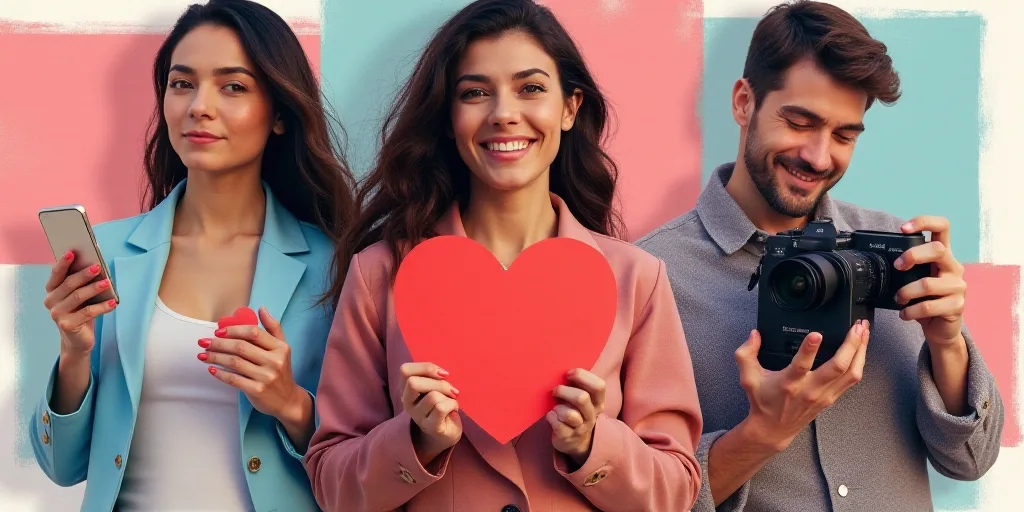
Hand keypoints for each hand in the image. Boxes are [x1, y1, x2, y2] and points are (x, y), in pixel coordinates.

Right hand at [43, 250, 116, 357]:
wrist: (77, 339)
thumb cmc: (80, 312)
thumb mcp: (80, 296)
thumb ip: (81, 283)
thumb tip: (95, 265)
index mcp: (52, 290)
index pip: (56, 274)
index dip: (63, 263)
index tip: (72, 252)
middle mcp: (51, 301)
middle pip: (68, 284)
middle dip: (84, 274)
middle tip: (98, 267)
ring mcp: (57, 314)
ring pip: (78, 297)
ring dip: (94, 288)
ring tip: (107, 283)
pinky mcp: (67, 325)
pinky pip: (88, 313)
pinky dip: (102, 307)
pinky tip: (113, 303)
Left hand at [199, 307, 302, 420]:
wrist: (287, 400)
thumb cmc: (281, 371)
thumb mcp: (283, 348)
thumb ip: (273, 328)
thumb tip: (261, 308)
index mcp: (280, 348)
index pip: (254, 333)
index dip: (233, 330)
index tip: (218, 331)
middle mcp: (274, 361)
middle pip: (241, 347)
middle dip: (219, 343)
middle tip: (204, 342)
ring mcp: (266, 377)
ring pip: (234, 362)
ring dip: (215, 357)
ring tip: (203, 355)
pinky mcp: (257, 391)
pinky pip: (234, 379)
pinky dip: (220, 374)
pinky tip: (211, 369)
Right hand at [400, 362, 461, 464]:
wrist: (447, 433)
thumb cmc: (442, 405)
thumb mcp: (434, 387)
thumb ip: (433, 377)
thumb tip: (442, 373)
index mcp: (406, 389)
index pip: (405, 371)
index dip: (425, 367)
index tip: (443, 373)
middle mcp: (407, 403)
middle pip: (413, 383)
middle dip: (438, 383)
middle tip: (451, 390)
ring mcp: (417, 416)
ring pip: (431, 396)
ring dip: (447, 396)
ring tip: (451, 401)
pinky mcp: (431, 426)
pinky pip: (441, 408)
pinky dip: (452, 405)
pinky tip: (454, 409)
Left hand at [548, 368, 605, 466]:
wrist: (573, 439)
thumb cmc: (574, 410)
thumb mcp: (580, 397)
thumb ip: (577, 384)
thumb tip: (562, 366)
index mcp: (598, 401)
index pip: (599, 386)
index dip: (583, 376)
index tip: (568, 374)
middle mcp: (592, 415)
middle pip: (582, 398)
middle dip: (565, 391)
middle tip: (556, 390)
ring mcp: (581, 428)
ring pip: (570, 415)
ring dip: (558, 407)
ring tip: (555, 407)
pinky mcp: (568, 437)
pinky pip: (558, 425)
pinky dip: (551, 417)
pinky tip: (551, 415)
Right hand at [735, 321, 869, 451]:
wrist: (774, 428)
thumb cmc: (763, 402)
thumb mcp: (748, 377)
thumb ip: (746, 354)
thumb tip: (754, 334)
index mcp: (789, 383)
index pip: (801, 365)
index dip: (809, 349)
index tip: (816, 334)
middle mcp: (810, 389)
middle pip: (837, 367)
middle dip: (850, 345)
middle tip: (856, 326)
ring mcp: (824, 394)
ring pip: (851, 372)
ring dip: (861, 351)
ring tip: (864, 331)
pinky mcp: (832, 396)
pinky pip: (852, 378)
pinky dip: (860, 361)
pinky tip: (862, 348)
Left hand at [894, 216, 966, 346]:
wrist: (941, 328)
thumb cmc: (925, 299)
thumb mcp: (915, 278)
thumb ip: (906, 266)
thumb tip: (877, 257)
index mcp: (943, 256)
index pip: (943, 227)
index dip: (924, 222)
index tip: (903, 228)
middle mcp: (954, 267)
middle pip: (938, 250)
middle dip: (912, 255)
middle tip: (897, 266)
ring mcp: (958, 287)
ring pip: (929, 283)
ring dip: (906, 292)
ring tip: (898, 299)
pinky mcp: (957, 306)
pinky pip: (929, 306)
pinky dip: (911, 311)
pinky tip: (904, 314)